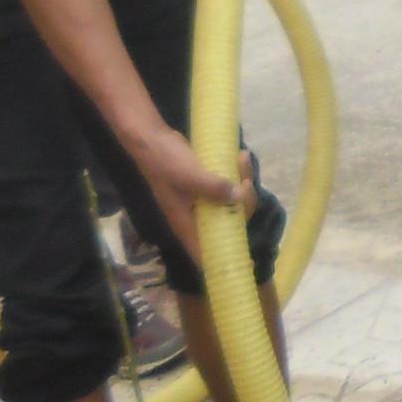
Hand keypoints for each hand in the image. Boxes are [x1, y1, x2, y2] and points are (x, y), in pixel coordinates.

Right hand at [131, 125, 250, 260]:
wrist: (151, 138)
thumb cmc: (164, 162)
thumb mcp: (188, 176)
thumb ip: (212, 188)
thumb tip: (239, 198)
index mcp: (187, 224)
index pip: (207, 253)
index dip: (226, 260)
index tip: (250, 264)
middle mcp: (196, 217)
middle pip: (228, 224)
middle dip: (244, 205)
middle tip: (245, 182)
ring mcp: (202, 201)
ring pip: (231, 202)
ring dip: (243, 183)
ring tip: (242, 159)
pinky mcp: (207, 185)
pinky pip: (228, 186)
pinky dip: (237, 174)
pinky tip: (239, 156)